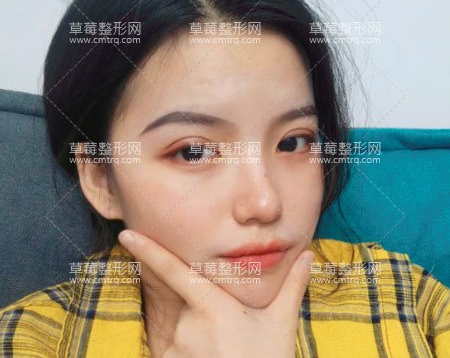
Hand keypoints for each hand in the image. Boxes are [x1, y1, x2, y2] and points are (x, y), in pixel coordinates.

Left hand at [118, 229, 313, 357]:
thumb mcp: (281, 325)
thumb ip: (292, 287)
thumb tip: (308, 255)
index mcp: (213, 308)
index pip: (175, 272)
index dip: (149, 251)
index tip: (126, 234)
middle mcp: (188, 326)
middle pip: (187, 304)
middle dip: (203, 310)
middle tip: (229, 333)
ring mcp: (176, 349)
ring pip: (182, 328)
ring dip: (199, 334)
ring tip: (225, 351)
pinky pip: (176, 349)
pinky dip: (191, 350)